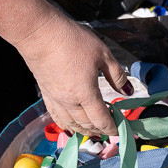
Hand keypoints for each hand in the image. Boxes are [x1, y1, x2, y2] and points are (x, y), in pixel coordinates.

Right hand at [13, 13, 130, 136]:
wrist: (39, 34)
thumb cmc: (73, 41)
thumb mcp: (102, 55)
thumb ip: (117, 76)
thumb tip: (128, 92)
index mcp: (86, 94)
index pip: (101, 119)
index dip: (112, 128)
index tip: (121, 131)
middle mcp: (69, 102)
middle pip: (87, 124)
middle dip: (100, 131)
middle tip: (110, 131)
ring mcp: (56, 99)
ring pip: (71, 124)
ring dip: (84, 131)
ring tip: (94, 133)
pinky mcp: (45, 94)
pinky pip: (56, 117)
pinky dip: (65, 125)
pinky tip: (70, 128)